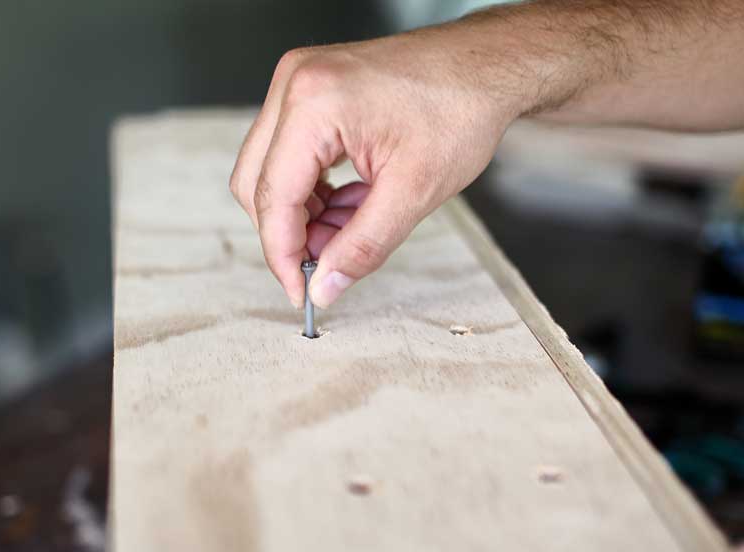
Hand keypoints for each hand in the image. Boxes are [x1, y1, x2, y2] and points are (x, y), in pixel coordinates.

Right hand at [229, 25, 520, 307]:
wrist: (485, 66)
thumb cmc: (461, 109)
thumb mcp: (414, 192)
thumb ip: (362, 246)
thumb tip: (325, 286)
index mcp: (314, 104)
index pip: (273, 197)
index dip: (283, 255)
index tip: (301, 293)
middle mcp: (294, 85)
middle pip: (258, 184)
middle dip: (291, 234)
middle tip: (329, 263)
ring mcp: (297, 83)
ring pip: (268, 172)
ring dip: (302, 214)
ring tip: (352, 228)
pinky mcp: (308, 91)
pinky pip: (287, 154)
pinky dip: (311, 190)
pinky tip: (350, 203)